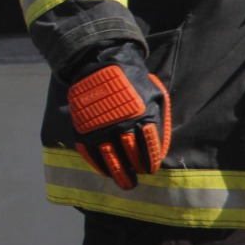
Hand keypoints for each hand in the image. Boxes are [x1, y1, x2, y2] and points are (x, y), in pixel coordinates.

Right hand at [66, 42, 170, 189]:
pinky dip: (98, 165)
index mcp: (142, 117)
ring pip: (110, 159)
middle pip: (130, 157)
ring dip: (118, 174)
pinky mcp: (84, 127)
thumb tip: (160, 148)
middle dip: (135, 172)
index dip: (150, 163)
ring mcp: (101, 127)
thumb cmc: (134, 81)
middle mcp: (121, 125)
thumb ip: (159, 121)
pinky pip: (90, 153)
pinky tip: (105, 171)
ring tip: (124, 183)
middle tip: (136, 180)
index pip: (149, 149)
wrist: (102, 61)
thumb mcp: (155, 96)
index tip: (150, 169)